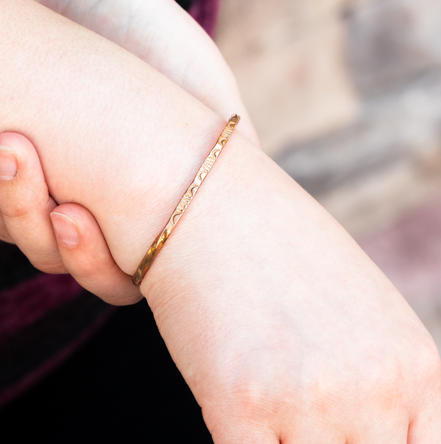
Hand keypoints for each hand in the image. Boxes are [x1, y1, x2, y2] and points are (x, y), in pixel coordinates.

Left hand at [0, 0, 256, 303]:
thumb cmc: (151, 36)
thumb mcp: (202, 91)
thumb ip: (223, 155)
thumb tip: (244, 209)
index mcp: (141, 209)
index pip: (115, 276)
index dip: (87, 261)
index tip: (70, 214)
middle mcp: (92, 207)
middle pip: (46, 252)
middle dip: (20, 206)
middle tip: (12, 145)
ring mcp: (43, 186)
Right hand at [141, 135, 440, 442]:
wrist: (206, 200)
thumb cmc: (275, 246)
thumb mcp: (357, 307)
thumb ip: (376, 375)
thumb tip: (369, 423)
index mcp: (415, 365)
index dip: (382, 443)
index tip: (346, 429)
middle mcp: (374, 386)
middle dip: (329, 441)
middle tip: (296, 414)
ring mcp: (308, 397)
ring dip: (284, 440)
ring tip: (265, 405)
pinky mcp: (239, 402)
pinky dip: (240, 440)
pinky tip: (231, 412)